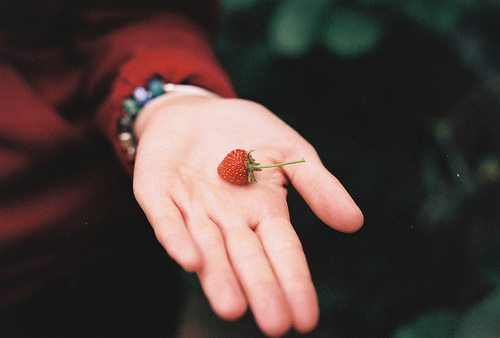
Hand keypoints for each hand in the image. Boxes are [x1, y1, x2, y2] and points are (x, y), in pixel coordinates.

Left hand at [133, 96, 362, 336]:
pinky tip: (189, 261)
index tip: (306, 319)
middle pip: (246, 257)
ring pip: (206, 247)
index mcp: (263, 211)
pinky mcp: (157, 194)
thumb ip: (318, 185)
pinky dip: (177, 238)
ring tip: (231, 308)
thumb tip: (355, 223)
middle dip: (259, 289)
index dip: (294, 282)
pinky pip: (167, 220)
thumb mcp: (290, 152)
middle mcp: (228, 218)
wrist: (197, 110)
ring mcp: (192, 208)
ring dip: (217, 276)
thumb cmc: (246, 132)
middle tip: (274, 326)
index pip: (283, 251)